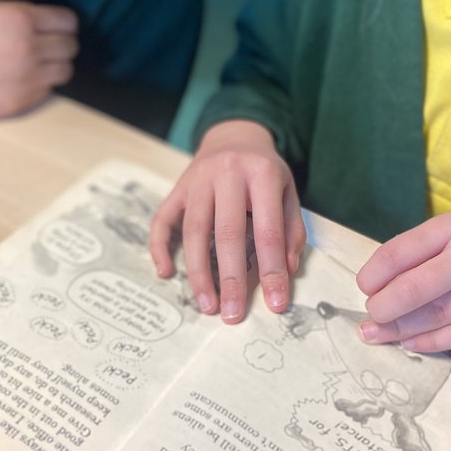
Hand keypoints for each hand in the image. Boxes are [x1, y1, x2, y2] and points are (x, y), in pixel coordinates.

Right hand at [0, 0, 77, 121]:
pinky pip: (47, 92)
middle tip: (42, 46)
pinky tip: (17, 79)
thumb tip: (50, 21)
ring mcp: (25, 78)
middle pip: (71, 47)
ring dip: (53, 67)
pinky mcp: (18, 103)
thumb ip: (21, 13)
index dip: (61, 24)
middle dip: (59, 44)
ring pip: (65, 72)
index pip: (69, 21)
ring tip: (33, 64)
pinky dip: (38, 86)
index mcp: (20, 19)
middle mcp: (28, 48)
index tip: (52, 27)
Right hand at [149, 120, 304, 323]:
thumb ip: (291, 230)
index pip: (268, 230)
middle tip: (233, 315)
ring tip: (207, 304)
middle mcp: (226, 174)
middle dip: (231, 279)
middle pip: (226, 233)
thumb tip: (287, 271)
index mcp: (261, 174)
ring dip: (198, 273)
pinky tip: (165, 273)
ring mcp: (196, 179)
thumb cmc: (264, 172)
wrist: (235, 135)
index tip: (275, 303)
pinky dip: (159, 247)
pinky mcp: (177, 187)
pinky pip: (162, 219)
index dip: (272, 270)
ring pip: (193, 230)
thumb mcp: (288, 191)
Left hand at [355, 212, 450, 351]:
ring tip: (379, 336)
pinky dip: (432, 342)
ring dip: (403, 330)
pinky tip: (413, 344)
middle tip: (370, 319)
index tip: (364, 289)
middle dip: (386, 307)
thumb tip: (373, 293)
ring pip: (438, 315)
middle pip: (418, 287)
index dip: (376, 274)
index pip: (402, 250)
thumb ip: (420, 262)